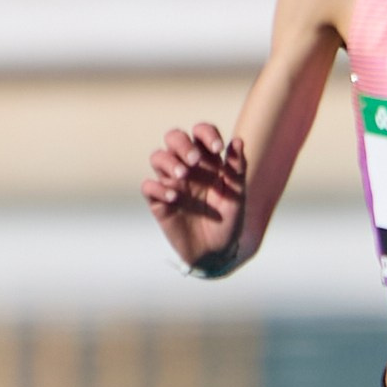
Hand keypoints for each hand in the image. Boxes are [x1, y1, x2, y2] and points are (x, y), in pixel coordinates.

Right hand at [143, 120, 246, 270]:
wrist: (217, 253)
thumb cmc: (228, 221)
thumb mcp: (237, 195)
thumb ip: (237, 169)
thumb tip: (238, 140)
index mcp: (208, 162)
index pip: (200, 133)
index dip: (207, 133)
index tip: (218, 148)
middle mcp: (188, 168)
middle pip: (174, 137)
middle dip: (182, 144)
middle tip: (194, 160)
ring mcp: (171, 183)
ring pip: (157, 156)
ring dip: (169, 161)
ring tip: (183, 176)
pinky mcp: (159, 202)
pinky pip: (149, 186)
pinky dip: (158, 188)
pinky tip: (174, 198)